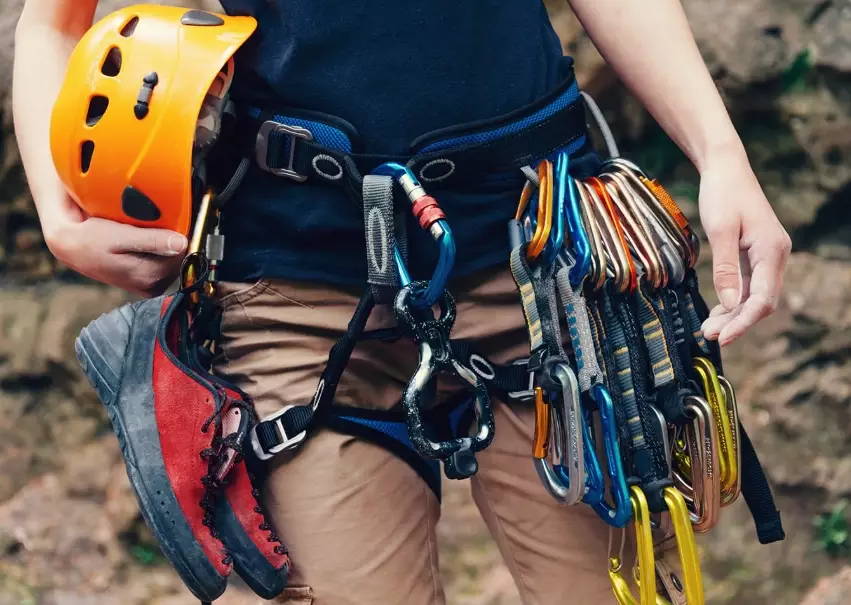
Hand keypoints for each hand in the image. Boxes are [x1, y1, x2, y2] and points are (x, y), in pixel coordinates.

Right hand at [42, 193, 187, 297]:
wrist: (70, 246)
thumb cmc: (90, 239)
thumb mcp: (119, 236)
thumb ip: (152, 241)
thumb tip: (182, 243)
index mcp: (148, 276)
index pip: (184, 254)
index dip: (180, 234)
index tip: (173, 220)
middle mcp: (151, 286)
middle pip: (180, 259)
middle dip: (173, 240)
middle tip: (155, 224)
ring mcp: (149, 286)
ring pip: (173, 261)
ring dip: (167, 245)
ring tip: (146, 232)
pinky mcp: (145, 282)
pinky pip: (164, 264)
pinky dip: (160, 251)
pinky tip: (146, 241)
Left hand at [697, 152, 790, 345]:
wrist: (726, 168)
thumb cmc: (722, 194)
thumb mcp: (720, 230)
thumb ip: (725, 268)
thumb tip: (730, 303)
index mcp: (772, 250)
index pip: (762, 298)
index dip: (743, 322)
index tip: (722, 337)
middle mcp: (776, 255)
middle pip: (761, 301)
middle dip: (736, 322)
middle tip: (708, 335)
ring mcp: (767, 255)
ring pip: (755, 295)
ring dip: (734, 313)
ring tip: (709, 328)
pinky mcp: (756, 253)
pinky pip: (749, 284)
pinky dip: (734, 299)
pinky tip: (718, 310)